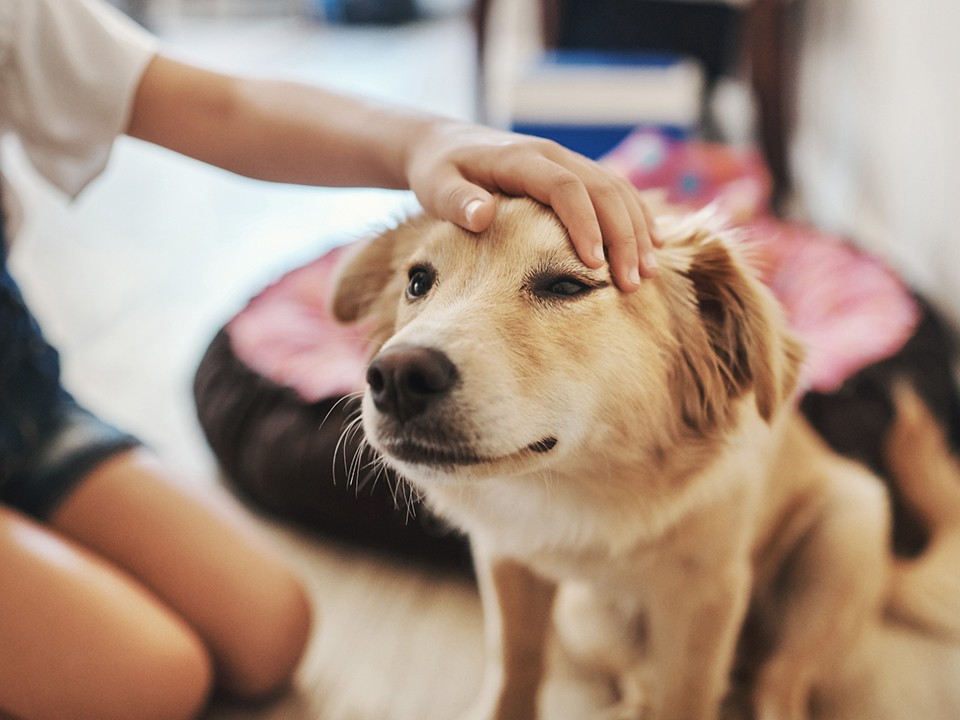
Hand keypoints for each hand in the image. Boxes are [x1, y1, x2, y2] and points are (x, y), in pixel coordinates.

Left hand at [405, 121, 660, 291]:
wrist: (443, 144)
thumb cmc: (438, 171)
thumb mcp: (436, 185)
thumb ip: (457, 201)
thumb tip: (483, 215)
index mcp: (521, 159)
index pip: (565, 188)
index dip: (585, 225)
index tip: (595, 265)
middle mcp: (551, 155)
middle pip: (602, 191)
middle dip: (623, 237)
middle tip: (632, 282)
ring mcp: (566, 161)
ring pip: (616, 190)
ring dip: (637, 230)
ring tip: (648, 273)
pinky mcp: (573, 173)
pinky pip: (614, 191)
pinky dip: (636, 217)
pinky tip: (650, 246)